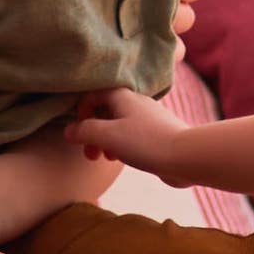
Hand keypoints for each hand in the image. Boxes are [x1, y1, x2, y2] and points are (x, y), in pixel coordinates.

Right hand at [69, 90, 191, 180]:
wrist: (185, 156)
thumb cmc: (145, 142)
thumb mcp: (107, 136)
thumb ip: (84, 131)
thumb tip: (68, 130)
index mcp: (122, 95)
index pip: (93, 93)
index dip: (80, 110)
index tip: (78, 131)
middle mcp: (136, 101)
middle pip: (105, 111)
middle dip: (92, 132)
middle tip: (89, 154)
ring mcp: (148, 117)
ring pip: (118, 125)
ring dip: (105, 141)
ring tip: (104, 159)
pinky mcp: (157, 133)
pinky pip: (132, 135)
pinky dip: (121, 145)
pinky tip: (122, 160)